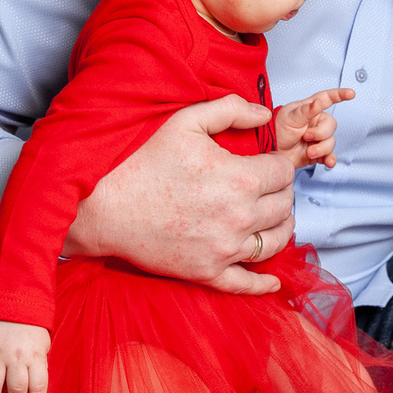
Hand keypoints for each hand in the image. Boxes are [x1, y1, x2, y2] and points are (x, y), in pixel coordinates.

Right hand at [65, 95, 295, 293]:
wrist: (107, 208)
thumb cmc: (143, 164)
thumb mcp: (186, 122)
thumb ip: (230, 109)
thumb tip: (264, 114)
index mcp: (241, 179)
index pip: (285, 171)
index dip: (279, 163)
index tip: (268, 163)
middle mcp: (240, 217)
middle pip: (284, 205)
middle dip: (281, 192)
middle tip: (269, 187)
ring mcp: (226, 249)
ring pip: (276, 241)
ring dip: (282, 228)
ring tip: (276, 218)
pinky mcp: (209, 272)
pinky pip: (246, 284)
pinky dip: (264, 284)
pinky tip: (273, 282)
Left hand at [276, 86, 353, 170]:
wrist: (270, 151)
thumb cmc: (275, 129)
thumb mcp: (290, 116)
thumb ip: (306, 110)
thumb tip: (318, 102)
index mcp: (310, 109)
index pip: (327, 98)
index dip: (340, 94)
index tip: (351, 93)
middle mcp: (316, 123)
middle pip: (331, 126)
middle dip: (321, 134)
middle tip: (306, 137)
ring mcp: (317, 139)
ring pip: (331, 142)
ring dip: (321, 148)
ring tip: (308, 151)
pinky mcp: (317, 154)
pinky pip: (330, 156)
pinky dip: (330, 160)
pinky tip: (327, 162)